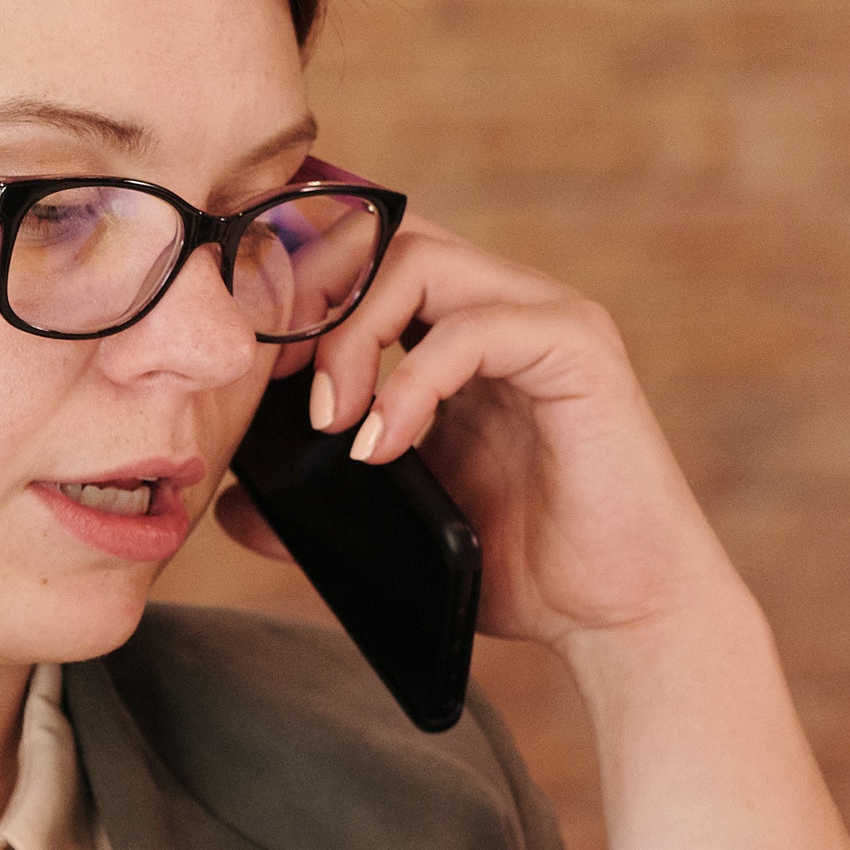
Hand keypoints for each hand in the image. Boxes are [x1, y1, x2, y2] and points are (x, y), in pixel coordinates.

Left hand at [220, 212, 730, 651]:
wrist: (616, 613)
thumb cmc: (517, 564)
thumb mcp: (394, 525)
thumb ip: (318, 503)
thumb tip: (233, 501)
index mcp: (457, 330)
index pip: (366, 257)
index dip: (297, 291)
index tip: (248, 365)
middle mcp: (502, 305)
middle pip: (383, 236)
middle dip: (311, 297)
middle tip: (274, 383)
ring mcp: (545, 319)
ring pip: (419, 260)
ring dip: (351, 334)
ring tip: (329, 422)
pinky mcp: (578, 349)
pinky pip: (471, 329)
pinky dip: (409, 382)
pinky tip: (382, 446)